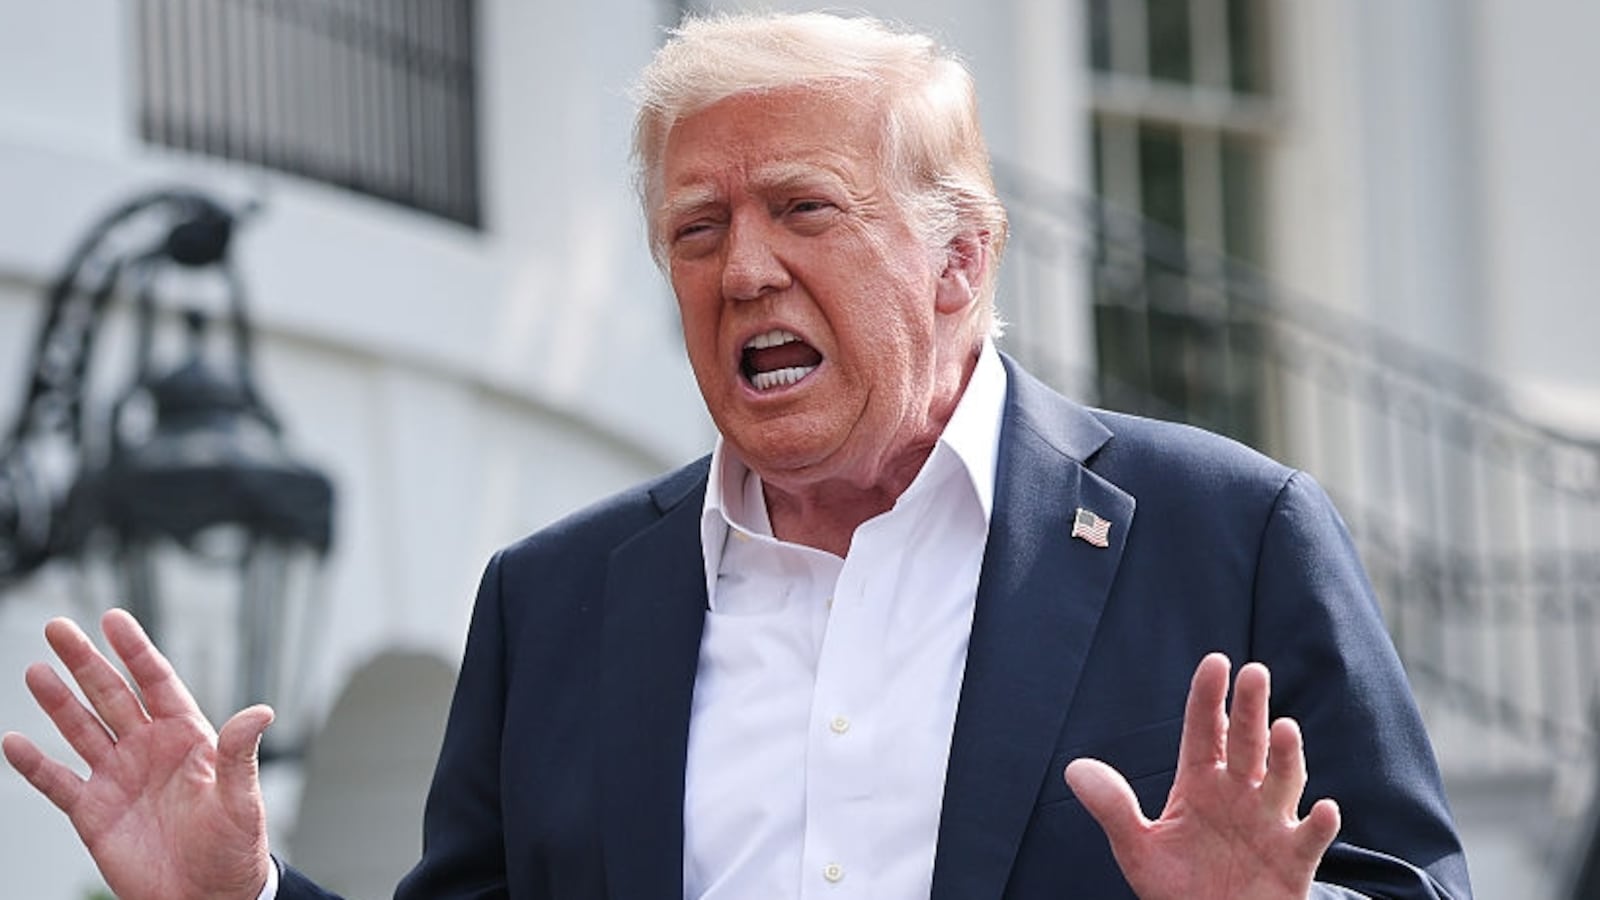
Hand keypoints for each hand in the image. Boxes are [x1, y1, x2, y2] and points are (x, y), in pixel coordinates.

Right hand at [2, 610, 274, 899]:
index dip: (135, 650)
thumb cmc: (234, 847)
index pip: (156, 682)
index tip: (113, 618)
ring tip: (36, 671)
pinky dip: (35, 764)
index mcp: (187, 737)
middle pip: (111, 695)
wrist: (206, 897)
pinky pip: (58, 782)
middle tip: (58, 628)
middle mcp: (148, 749)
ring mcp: (118, 777)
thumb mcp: (242, 798)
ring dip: (58, 702)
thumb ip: (241, 754)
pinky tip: (14, 742)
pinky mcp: (94, 811)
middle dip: (86, 662)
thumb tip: (261, 711)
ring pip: (81, 729)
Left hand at [1064, 653, 1339, 899]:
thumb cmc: (1178, 887)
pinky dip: (1320, 825)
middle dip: (1250, 709)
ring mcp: (1269, 823)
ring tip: (1284, 728)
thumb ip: (1113, 808)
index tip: (1215, 662)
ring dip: (1286, 757)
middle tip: (1253, 672)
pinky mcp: (1293, 860)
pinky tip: (1326, 809)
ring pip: (1282, 781)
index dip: (1209, 697)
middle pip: (1246, 743)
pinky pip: (1309, 839)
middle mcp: (1239, 793)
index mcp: (1200, 783)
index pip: (1204, 730)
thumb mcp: (1137, 848)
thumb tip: (1075, 769)